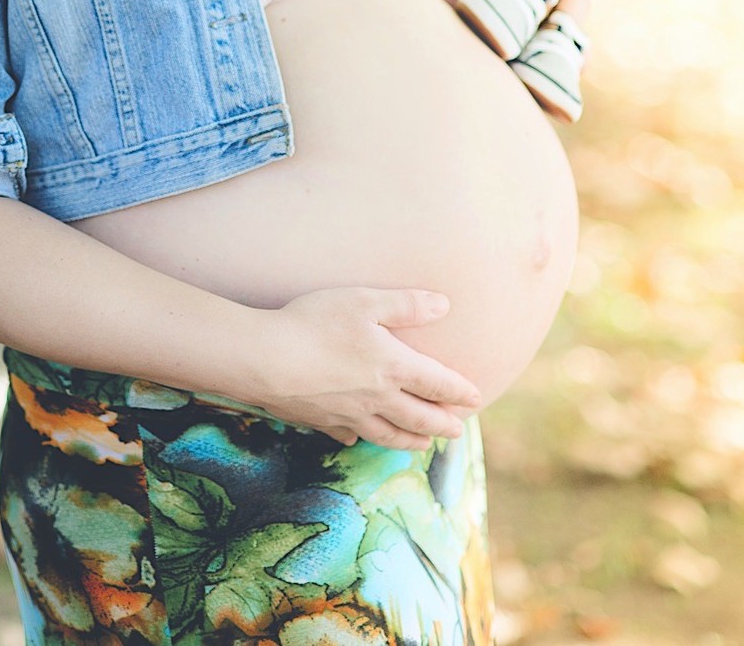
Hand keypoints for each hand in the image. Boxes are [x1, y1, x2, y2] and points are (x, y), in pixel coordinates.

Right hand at [243, 286, 482, 448]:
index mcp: (393, 367)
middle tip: (459, 431)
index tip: (476, 398)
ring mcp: (350, 415)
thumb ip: (406, 304)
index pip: (437, 384)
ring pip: (390, 435)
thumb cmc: (316, 322)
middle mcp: (378, 399)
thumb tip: (444, 305)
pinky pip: (348, 436)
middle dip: (442, 424)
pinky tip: (357, 438)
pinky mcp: (323, 422)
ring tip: (423, 443)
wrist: (267, 360)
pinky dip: (359, 439)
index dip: (459, 391)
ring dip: (412, 440)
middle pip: (419, 417)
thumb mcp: (364, 301)